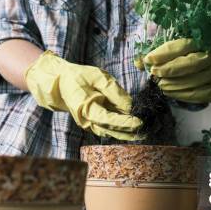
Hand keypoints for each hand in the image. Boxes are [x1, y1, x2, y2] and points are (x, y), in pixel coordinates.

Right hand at [25, 51, 142, 139]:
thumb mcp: (98, 77)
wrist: (60, 82)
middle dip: (131, 131)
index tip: (140, 122)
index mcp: (86, 108)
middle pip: (113, 130)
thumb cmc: (79, 76)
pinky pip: (110, 128)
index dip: (126, 122)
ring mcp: (90, 123)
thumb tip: (130, 106)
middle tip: (149, 130)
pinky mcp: (94, 122)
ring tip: (146, 132)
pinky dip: (122, 129)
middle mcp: (88, 121)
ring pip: (112, 132)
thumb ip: (114, 92)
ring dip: (128, 133)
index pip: (109, 120)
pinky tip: (135, 128)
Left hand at [137, 38, 210, 102]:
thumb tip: (138, 63)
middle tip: (154, 74)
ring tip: (160, 85)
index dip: (164, 53)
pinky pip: (201, 95)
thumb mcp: (170, 47)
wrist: (203, 61)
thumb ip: (155, 53)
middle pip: (192, 63)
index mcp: (202, 39)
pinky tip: (171, 93)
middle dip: (170, 70)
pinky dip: (183, 96)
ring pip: (196, 81)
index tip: (148, 59)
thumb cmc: (183, 53)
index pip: (183, 45)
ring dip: (174, 85)